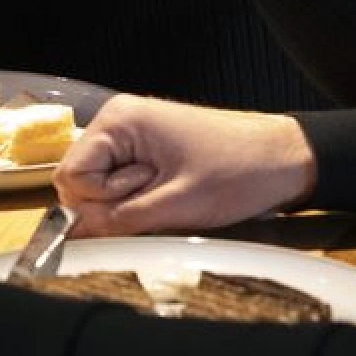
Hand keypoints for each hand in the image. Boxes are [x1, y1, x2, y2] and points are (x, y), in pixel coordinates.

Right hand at [56, 95, 316, 235]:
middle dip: (111, 203)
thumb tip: (70, 234)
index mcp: (119, 121)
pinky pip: (122, 183)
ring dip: (128, 203)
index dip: (96, 202)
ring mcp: (132, 134)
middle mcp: (118, 121)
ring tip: (170, 196)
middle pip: (80, 180)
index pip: (69, 175)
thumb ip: (117, 220)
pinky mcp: (147, 149)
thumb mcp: (174, 206)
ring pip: (100, 186)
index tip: (140, 201)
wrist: (286, 159)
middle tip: (159, 199)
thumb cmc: (238, 173)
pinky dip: (140, 198)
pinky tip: (170, 195)